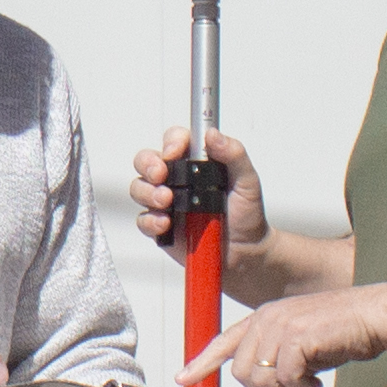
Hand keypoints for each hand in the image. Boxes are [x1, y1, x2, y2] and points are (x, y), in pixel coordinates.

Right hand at [131, 127, 268, 259]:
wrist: (246, 252)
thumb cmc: (246, 213)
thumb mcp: (247, 180)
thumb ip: (234, 154)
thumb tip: (212, 134)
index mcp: (196, 162)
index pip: (174, 140)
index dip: (171, 142)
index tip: (174, 152)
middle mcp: (177, 179)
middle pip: (146, 160)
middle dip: (148, 165)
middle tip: (161, 176)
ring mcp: (166, 202)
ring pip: (139, 188)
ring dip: (148, 192)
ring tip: (166, 202)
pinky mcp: (160, 227)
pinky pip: (143, 220)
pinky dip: (150, 221)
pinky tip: (165, 225)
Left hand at [193, 286, 386, 386]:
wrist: (373, 316)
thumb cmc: (341, 332)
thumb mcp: (303, 355)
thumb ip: (278, 373)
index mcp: (264, 318)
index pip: (224, 341)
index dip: (202, 362)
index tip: (183, 379)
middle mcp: (267, 318)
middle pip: (241, 371)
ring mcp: (281, 325)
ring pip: (260, 378)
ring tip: (307, 381)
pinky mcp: (297, 337)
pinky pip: (284, 378)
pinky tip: (316, 380)